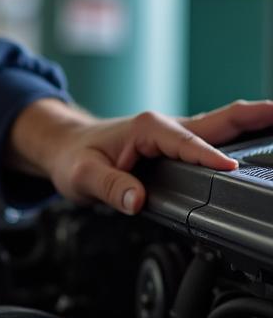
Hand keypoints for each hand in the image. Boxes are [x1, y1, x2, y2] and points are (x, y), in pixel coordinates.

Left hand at [7, 98, 272, 214]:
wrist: (65, 147)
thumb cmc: (73, 157)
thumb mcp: (82, 176)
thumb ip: (109, 188)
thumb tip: (135, 200)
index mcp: (147, 128)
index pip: (186, 144)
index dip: (208, 158)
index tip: (232, 170)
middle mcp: (166, 126)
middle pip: (222, 121)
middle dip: (257, 117)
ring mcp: (176, 133)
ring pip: (226, 126)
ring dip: (257, 123)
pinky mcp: (180, 144)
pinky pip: (218, 137)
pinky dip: (245, 136)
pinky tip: (265, 141)